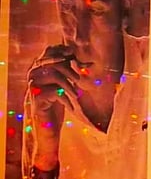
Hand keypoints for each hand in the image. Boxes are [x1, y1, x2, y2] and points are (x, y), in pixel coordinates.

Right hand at [26, 45, 80, 170]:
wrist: (47, 128)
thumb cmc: (57, 105)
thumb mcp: (65, 86)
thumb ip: (69, 72)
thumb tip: (88, 63)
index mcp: (40, 67)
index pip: (50, 50)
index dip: (64, 51)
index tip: (76, 59)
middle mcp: (34, 73)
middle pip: (55, 61)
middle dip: (71, 69)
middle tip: (79, 81)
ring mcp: (34, 85)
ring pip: (56, 75)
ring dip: (71, 85)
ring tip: (76, 95)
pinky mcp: (36, 97)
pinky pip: (56, 91)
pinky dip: (67, 98)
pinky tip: (70, 105)